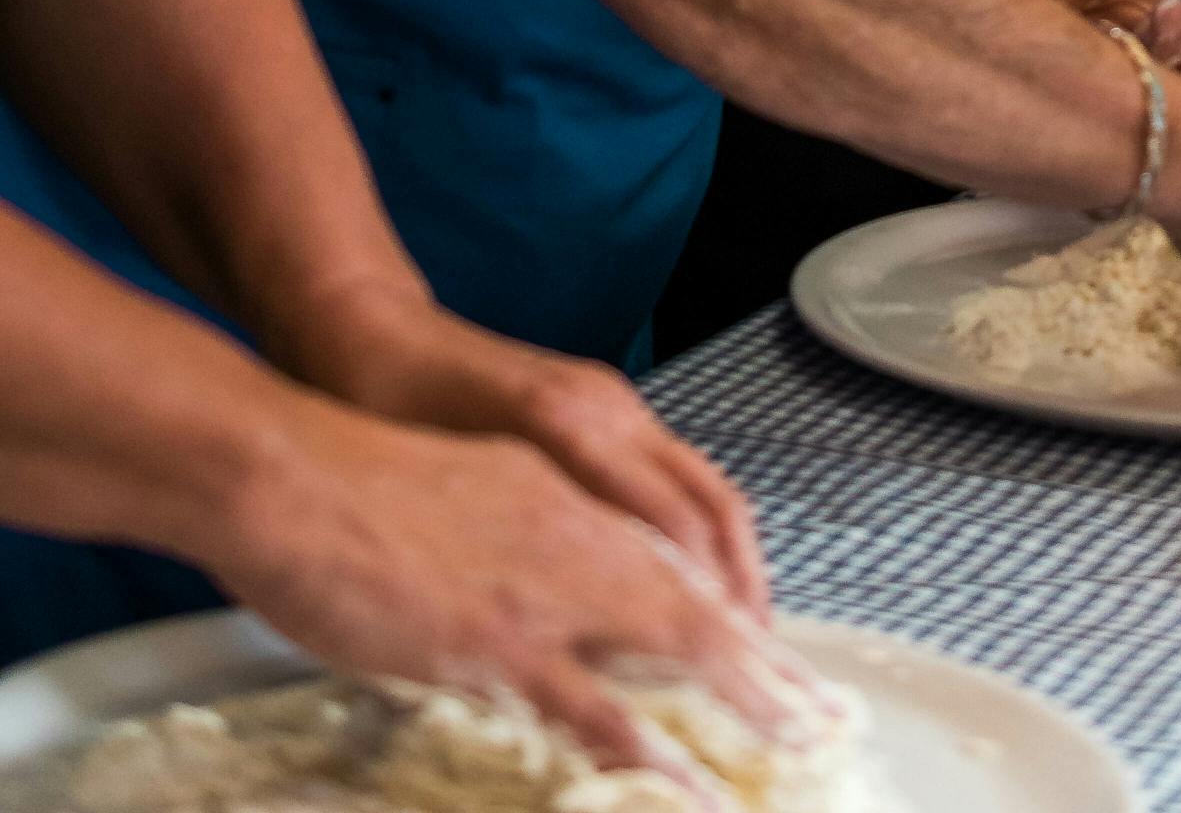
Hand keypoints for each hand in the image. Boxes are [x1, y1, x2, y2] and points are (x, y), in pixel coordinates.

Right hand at [207, 394, 824, 774]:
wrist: (289, 471)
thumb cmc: (353, 487)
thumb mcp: (462, 499)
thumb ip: (516, 540)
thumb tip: (543, 595)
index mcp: (562, 496)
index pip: (673, 553)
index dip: (730, 609)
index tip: (770, 655)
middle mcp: (574, 533)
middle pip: (698, 600)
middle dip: (764, 662)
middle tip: (819, 715)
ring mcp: (543, 589)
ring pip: (672, 646)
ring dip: (744, 700)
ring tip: (797, 745)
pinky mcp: (500, 642)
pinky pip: (596, 711)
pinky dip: (652, 756)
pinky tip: (690, 791)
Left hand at [273, 283, 764, 616]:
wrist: (376, 333)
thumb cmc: (391, 413)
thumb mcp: (443, 492)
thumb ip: (518, 551)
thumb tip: (583, 631)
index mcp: (571, 427)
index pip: (674, 523)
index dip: (706, 597)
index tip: (725, 659)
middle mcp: (609, 407)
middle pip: (711, 500)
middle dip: (739, 579)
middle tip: (751, 652)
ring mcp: (612, 399)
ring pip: (701, 482)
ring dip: (724, 554)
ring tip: (728, 628)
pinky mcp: (603, 402)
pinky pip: (672, 469)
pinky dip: (694, 525)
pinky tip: (681, 575)